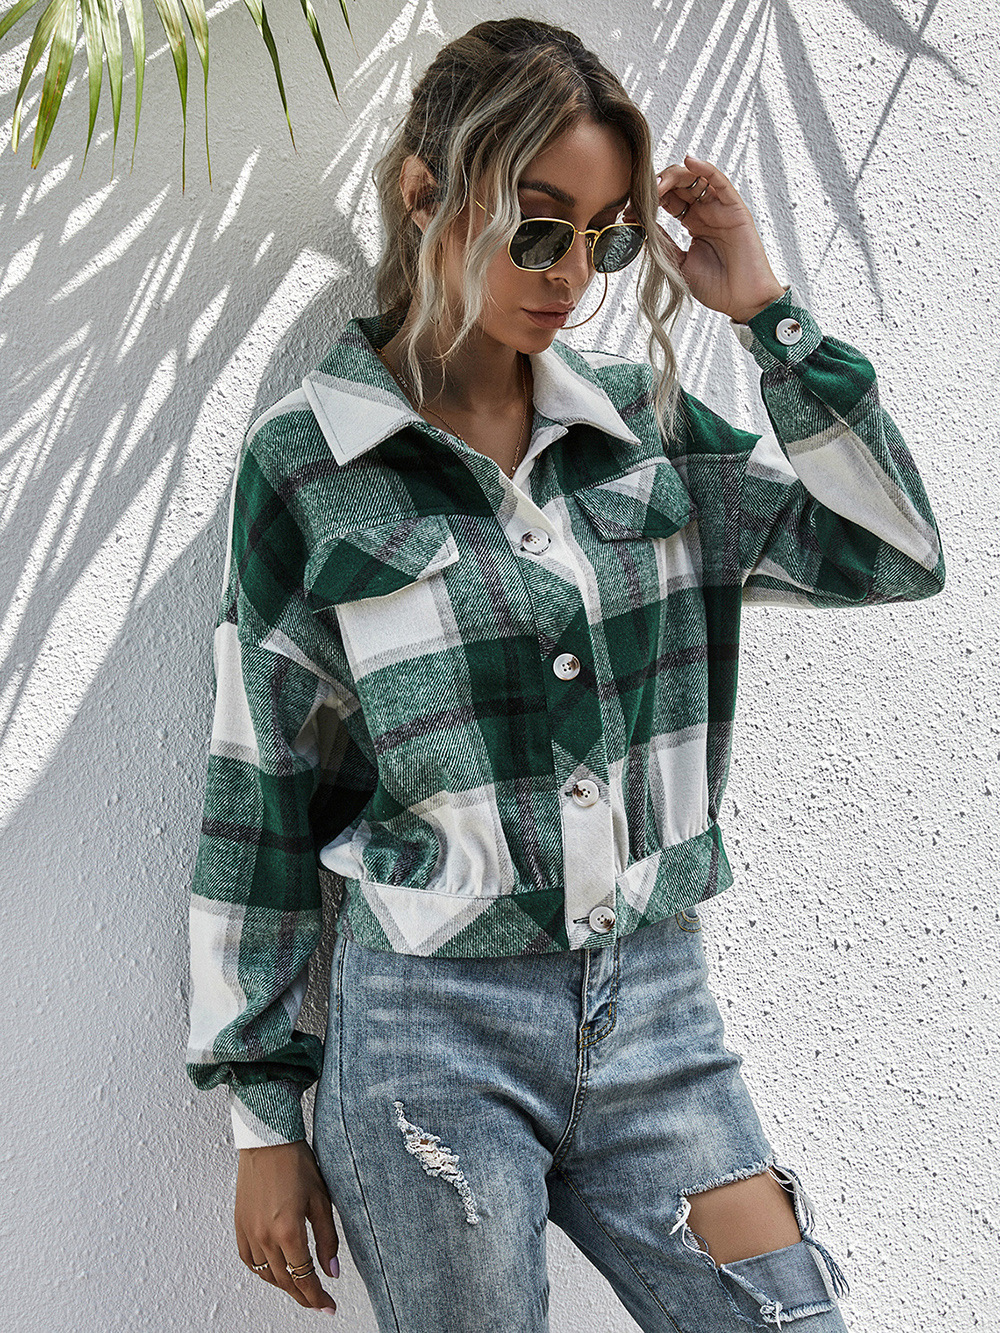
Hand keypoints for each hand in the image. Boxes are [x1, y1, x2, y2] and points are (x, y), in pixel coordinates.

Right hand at [235, 1140, 339, 1314]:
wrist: (268, 1141)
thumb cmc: (296, 1163)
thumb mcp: (321, 1200)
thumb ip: (327, 1239)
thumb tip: (332, 1270)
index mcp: (288, 1230)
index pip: (304, 1277)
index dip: (317, 1296)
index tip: (328, 1306)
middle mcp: (264, 1236)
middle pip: (285, 1281)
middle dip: (303, 1297)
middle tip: (318, 1303)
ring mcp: (249, 1232)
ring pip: (266, 1274)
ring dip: (284, 1286)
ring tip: (300, 1288)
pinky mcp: (239, 1225)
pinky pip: (249, 1261)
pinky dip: (262, 1271)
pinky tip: (274, 1270)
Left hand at [624, 154, 786, 323]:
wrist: (742, 301)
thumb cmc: (715, 287)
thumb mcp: (679, 263)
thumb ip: (663, 242)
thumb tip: (639, 223)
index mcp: (693, 223)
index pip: (668, 200)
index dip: (648, 201)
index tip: (628, 210)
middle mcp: (706, 211)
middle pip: (679, 185)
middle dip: (657, 186)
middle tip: (639, 197)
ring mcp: (720, 209)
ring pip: (696, 179)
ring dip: (673, 177)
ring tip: (656, 186)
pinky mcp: (735, 209)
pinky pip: (720, 182)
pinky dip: (705, 169)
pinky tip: (689, 161)